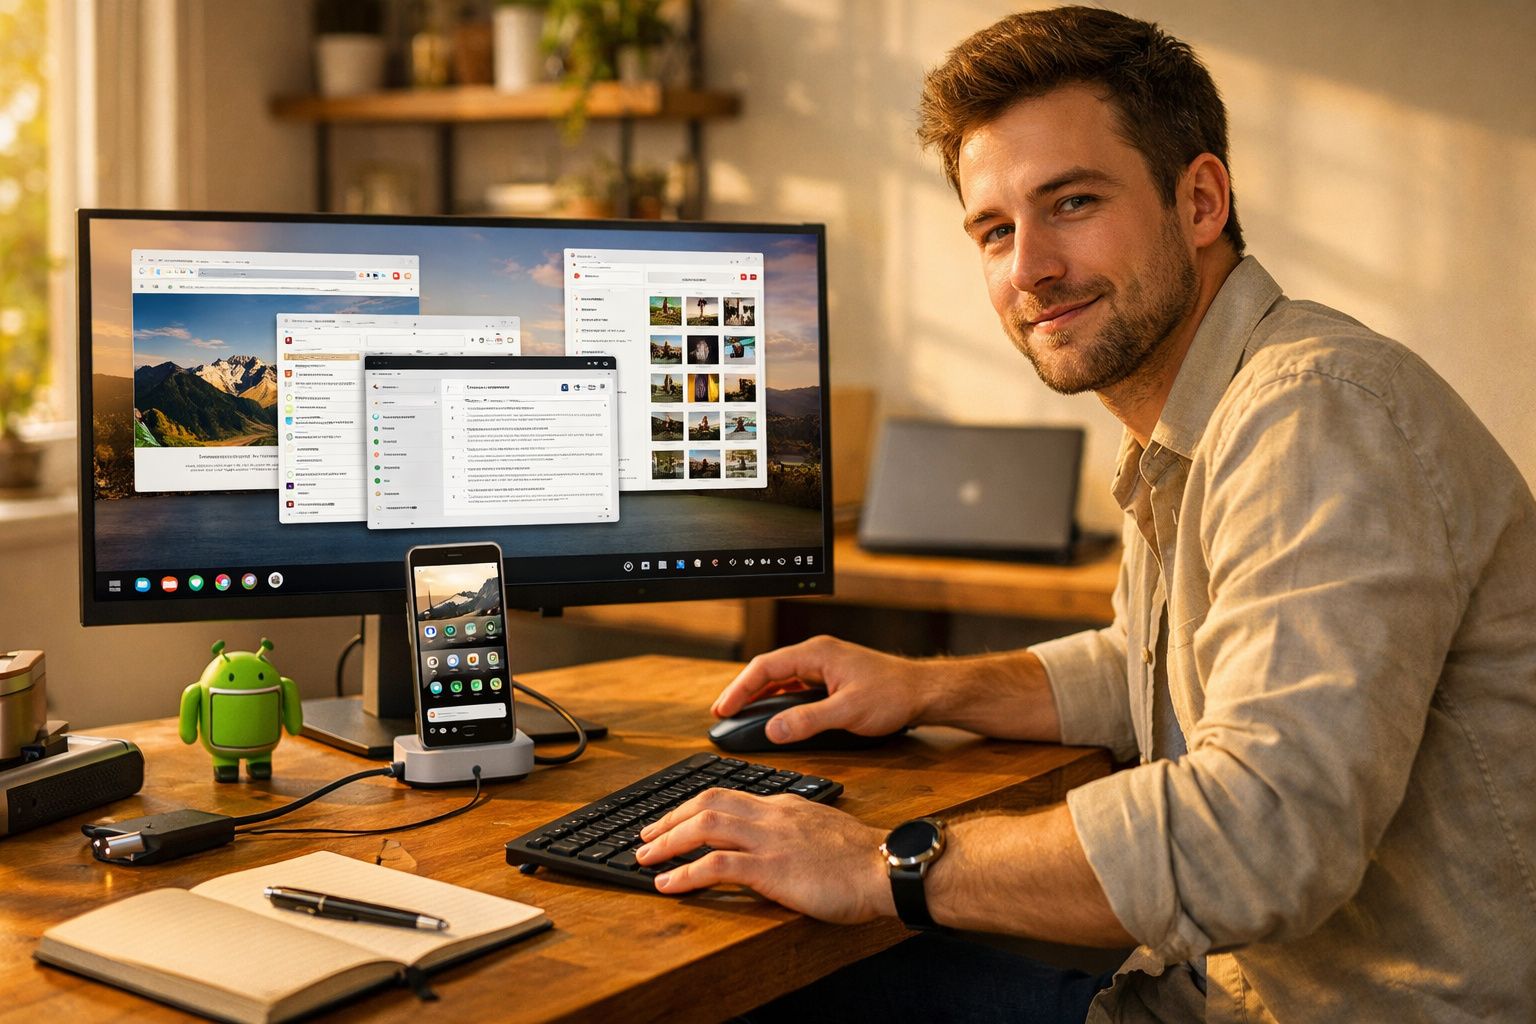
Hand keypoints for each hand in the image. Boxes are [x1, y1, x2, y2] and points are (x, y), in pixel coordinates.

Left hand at [635, 788, 893, 922]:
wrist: (886, 866)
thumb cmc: (862, 858)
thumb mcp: (822, 830)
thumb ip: (793, 829)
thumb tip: (773, 842)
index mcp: (782, 805)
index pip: (727, 796)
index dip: (693, 808)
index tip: (673, 821)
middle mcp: (771, 815)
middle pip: (707, 803)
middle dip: (670, 818)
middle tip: (645, 835)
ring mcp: (769, 839)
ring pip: (704, 826)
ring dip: (667, 841)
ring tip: (643, 857)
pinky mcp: (771, 869)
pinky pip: (717, 865)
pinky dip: (685, 874)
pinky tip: (667, 884)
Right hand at [712, 636, 929, 743]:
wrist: (923, 692)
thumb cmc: (893, 694)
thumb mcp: (847, 711)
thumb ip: (807, 721)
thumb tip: (773, 730)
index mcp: (816, 654)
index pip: (765, 667)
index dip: (739, 688)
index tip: (723, 709)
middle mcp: (817, 656)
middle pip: (768, 670)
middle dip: (743, 691)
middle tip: (723, 714)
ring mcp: (824, 667)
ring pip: (781, 679)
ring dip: (759, 696)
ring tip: (739, 715)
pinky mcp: (831, 679)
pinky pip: (795, 687)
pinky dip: (778, 700)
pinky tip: (772, 715)